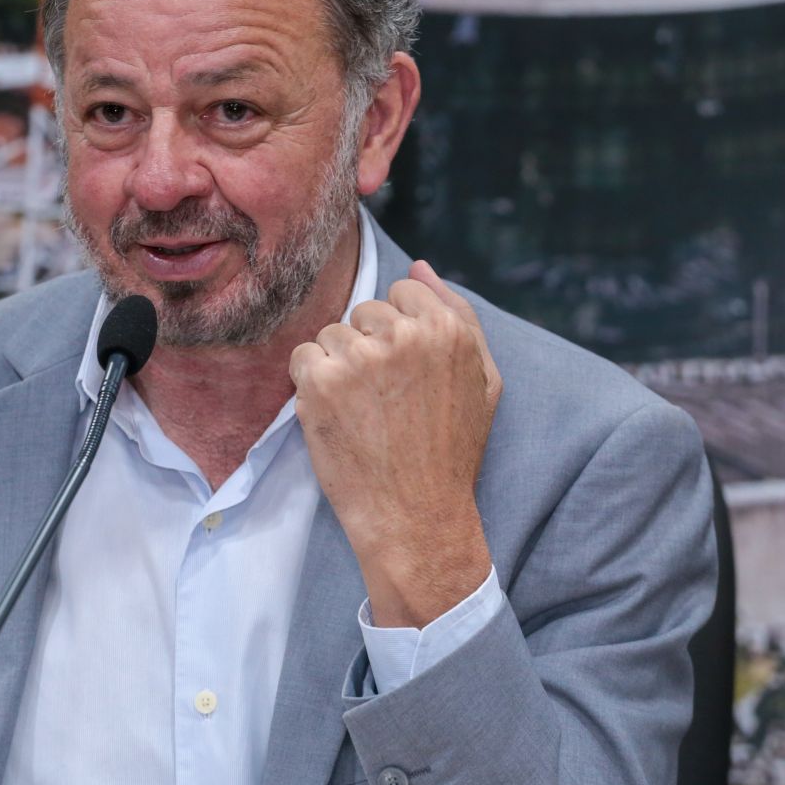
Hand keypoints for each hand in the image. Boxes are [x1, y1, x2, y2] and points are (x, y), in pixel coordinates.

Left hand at [289, 260, 501, 626]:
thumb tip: (419, 267)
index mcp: (447, 328)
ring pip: (330, 334)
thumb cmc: (451, 452)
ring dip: (337, 367)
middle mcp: (405, 335)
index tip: (404, 372)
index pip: (402, 291)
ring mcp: (360, 358)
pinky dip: (310, 385)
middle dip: (367, 347)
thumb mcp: (482, 380)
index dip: (398, 332)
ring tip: (362, 412)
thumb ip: (457, 314)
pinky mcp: (322, 383)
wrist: (416, 517)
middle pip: (363, 311)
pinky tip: (336, 417)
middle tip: (384, 399)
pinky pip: (302, 357)